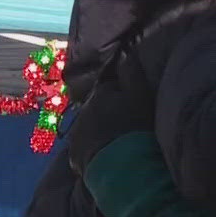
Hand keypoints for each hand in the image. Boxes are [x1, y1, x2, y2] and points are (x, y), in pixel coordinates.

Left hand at [65, 60, 154, 177]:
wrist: (121, 165)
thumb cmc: (135, 127)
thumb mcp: (141, 95)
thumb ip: (132, 72)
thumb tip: (124, 51)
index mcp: (100, 94)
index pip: (110, 89)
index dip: (121, 96)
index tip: (132, 106)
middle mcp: (83, 111)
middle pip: (97, 109)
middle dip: (107, 115)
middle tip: (125, 128)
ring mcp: (77, 135)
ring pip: (89, 130)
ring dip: (99, 134)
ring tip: (117, 146)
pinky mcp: (75, 158)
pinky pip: (84, 152)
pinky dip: (94, 153)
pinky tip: (108, 160)